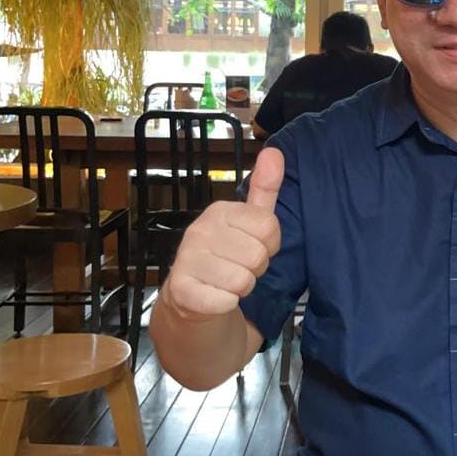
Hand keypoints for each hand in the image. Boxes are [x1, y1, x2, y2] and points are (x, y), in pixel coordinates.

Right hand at [162, 147, 283, 321]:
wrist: (190, 301)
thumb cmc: (226, 258)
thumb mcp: (249, 221)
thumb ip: (264, 189)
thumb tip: (275, 151)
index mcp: (219, 211)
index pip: (270, 227)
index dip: (269, 245)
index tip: (252, 246)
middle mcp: (200, 230)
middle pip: (259, 255)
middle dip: (256, 269)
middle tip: (238, 267)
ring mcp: (187, 259)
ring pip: (244, 280)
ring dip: (242, 288)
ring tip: (226, 282)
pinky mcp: (181, 290)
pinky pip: (226, 301)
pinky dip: (227, 304)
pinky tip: (215, 296)